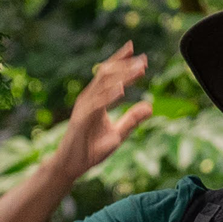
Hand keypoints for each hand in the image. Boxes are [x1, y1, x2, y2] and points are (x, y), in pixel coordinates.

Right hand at [58, 41, 153, 174]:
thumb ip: (132, 119)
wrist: (72, 165)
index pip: (110, 76)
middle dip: (126, 66)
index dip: (123, 63)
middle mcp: (89, 98)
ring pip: (103, 86)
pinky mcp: (82, 120)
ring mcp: (84, 108)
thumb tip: (150, 107)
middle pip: (107, 75)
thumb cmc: (91, 149)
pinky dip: (109, 96)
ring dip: (122, 77)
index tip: (141, 56)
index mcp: (96, 99)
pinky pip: (97, 105)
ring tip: (138, 70)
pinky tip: (122, 89)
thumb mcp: (118, 133)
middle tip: (144, 60)